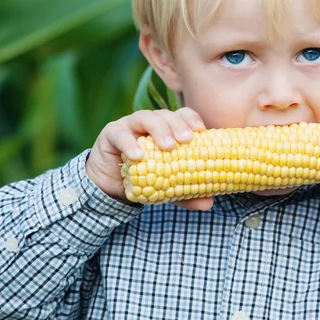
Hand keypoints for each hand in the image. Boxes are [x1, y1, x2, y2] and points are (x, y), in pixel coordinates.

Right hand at [85, 107, 213, 210]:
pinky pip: (120, 134)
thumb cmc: (144, 179)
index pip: (182, 115)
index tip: (202, 131)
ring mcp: (130, 125)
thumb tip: (208, 204)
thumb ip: (187, 194)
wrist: (110, 186)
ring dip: (159, 130)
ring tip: (168, 147)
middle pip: (166, 115)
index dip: (192, 119)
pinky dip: (130, 143)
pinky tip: (138, 156)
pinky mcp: (111, 133)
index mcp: (167, 129)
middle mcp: (150, 122)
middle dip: (178, 125)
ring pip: (146, 117)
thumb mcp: (168, 189)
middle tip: (187, 140)